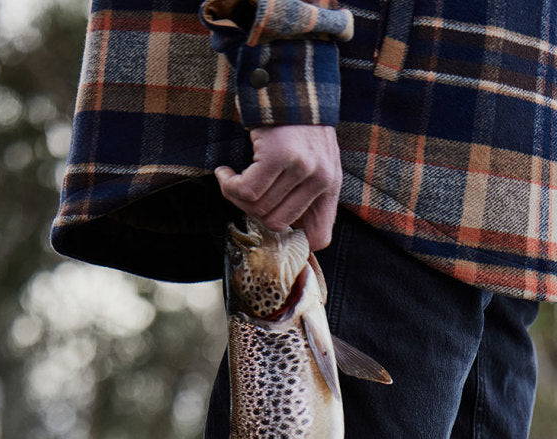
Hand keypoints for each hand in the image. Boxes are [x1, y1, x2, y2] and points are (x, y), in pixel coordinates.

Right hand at [214, 124, 342, 249]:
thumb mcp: (314, 161)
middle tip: (242, 193)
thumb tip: (285, 231)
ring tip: (231, 178)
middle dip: (254, 213)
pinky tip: (224, 172)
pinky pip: (246, 191)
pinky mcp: (278, 156)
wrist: (286, 78)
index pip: (319, 238)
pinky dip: (229, 186)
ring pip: (260, 209)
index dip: (293, 242)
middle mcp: (321, 179)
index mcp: (331, 186)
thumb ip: (307, 195)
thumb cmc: (295, 122)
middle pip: (279, 224)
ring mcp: (301, 169)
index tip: (269, 223)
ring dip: (236, 197)